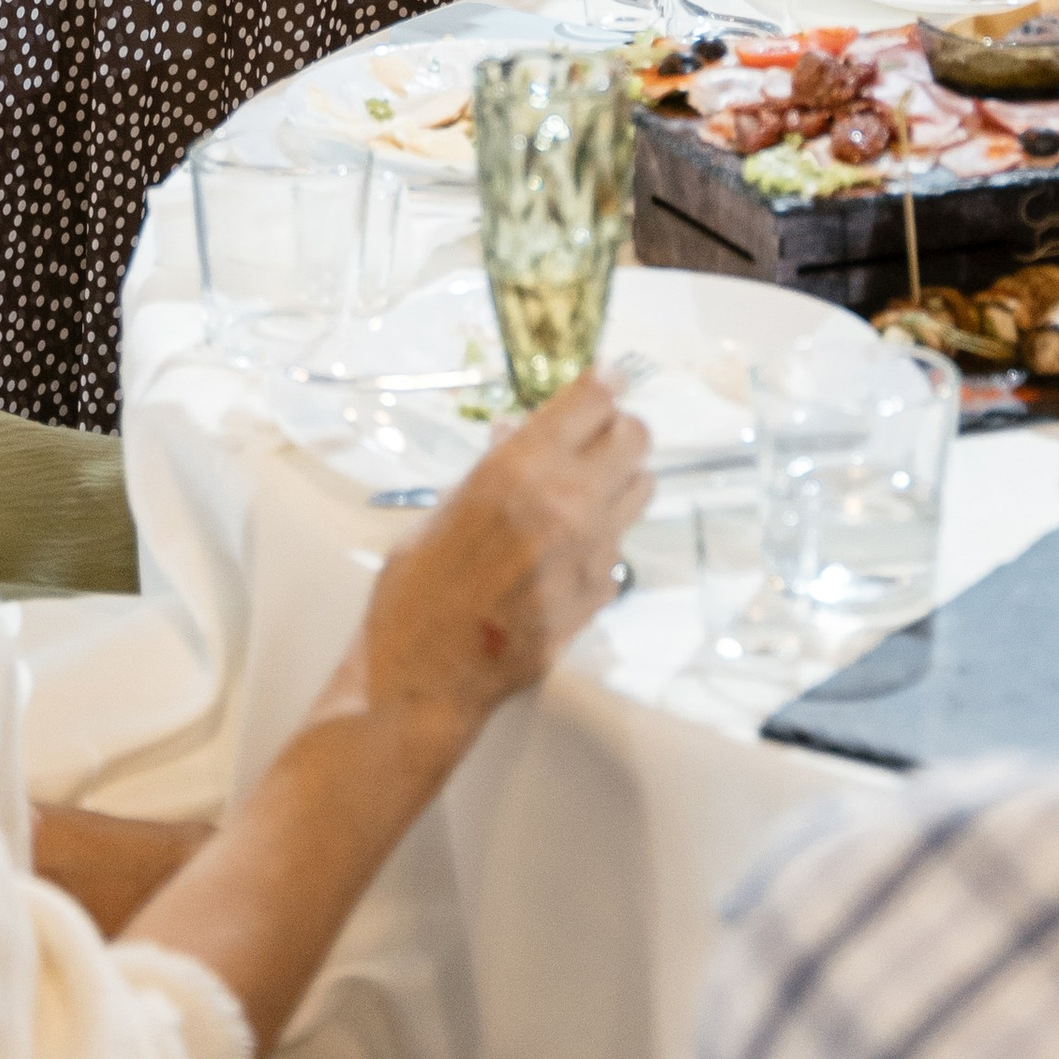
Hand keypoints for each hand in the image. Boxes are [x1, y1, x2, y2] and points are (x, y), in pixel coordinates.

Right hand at [338, 374, 648, 741]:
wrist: (427, 678)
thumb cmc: (416, 589)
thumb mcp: (443, 509)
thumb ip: (492, 467)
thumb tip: (518, 431)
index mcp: (520, 470)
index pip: (594, 399)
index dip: (603, 383)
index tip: (605, 380)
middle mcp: (568, 503)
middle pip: (635, 436)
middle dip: (618, 428)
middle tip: (595, 437)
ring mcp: (593, 552)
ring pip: (642, 487)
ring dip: (621, 479)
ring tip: (587, 489)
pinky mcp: (602, 593)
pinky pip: (620, 545)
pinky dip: (603, 536)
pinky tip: (569, 550)